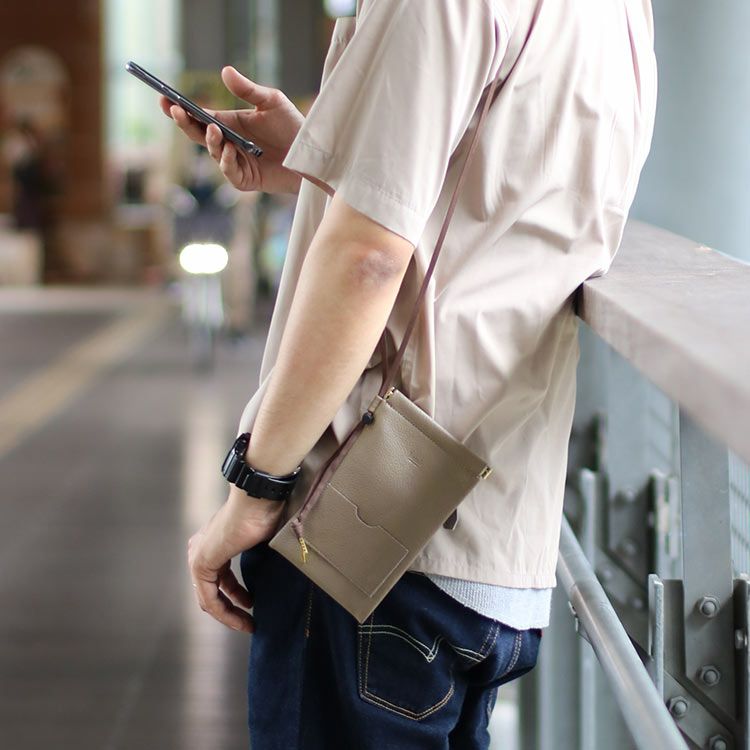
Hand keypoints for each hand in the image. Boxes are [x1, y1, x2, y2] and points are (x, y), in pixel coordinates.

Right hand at [161, 66, 304, 194]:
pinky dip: (228, 161)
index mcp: (228, 123)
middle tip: (175, 109)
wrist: (311, 152)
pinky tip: (231, 149)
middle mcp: (228, 142)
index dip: (179, 108)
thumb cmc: (292, 126)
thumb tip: (224, 71)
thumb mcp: (271, 101)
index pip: (198, 116)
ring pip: (213, 153)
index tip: (164, 97)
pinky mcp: (245, 179)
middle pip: (198, 135)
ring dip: (211, 141)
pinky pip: (230, 171)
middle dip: (184, 123)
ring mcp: (235, 162)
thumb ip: (247, 89)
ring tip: (214, 129)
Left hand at [187, 486, 285, 632]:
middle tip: (249, 621)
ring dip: (228, 615)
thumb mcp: (259, 538)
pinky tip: (241, 619)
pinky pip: (208, 598)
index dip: (235, 596)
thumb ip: (255, 554)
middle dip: (231, 609)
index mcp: (212, 541)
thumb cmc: (264, 512)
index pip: (219, 578)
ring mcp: (198, 557)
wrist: (257, 501)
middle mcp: (199, 549)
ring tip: (247, 624)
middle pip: (212, 590)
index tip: (252, 606)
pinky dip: (224, 612)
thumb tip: (270, 569)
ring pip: (209, 598)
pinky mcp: (201, 564)